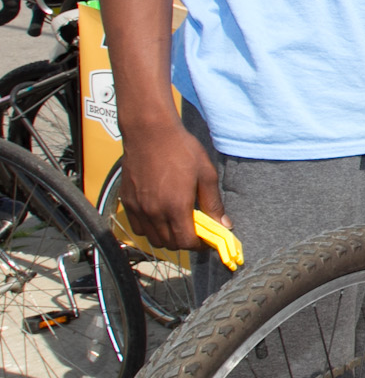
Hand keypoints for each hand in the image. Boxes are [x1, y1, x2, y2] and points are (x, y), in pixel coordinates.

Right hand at [118, 124, 223, 252]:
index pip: (186, 242)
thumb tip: (224, 225)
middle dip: (184, 242)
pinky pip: (137, 227)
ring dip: (166, 237)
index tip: (205, 239)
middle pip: (169, 244)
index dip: (198, 245)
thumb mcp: (205, 174)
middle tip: (193, 230)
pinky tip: (159, 216)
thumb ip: (213, 203)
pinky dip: (149, 228)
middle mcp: (154, 211)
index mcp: (176, 206)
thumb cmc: (181, 149)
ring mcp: (138, 208)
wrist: (149, 132)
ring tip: (177, 223)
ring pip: (152, 238)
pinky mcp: (127, 201)